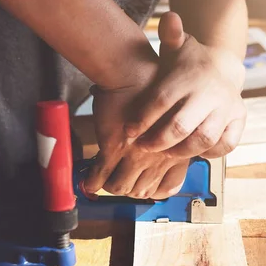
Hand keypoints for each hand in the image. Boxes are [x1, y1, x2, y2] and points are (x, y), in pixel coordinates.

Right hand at [82, 65, 190, 199]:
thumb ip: (171, 135)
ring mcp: (136, 156)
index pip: (169, 187)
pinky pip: (101, 175)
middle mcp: (158, 159)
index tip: (149, 188)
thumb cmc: (155, 88)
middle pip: (142, 191)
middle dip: (130, 189)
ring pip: (120, 186)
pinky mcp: (114, 149)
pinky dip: (93, 182)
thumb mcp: (175, 116)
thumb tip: (163, 145)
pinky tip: (90, 183)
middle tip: (122, 180)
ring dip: (111, 186)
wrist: (136, 74)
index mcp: (175, 152)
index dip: (156, 190)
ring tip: (106, 179)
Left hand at [126, 12, 246, 158]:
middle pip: (181, 125)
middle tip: (143, 148)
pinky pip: (227, 144)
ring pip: (204, 138)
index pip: (162, 100)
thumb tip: (170, 18)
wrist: (224, 67)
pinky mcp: (239, 121)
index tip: (129, 131)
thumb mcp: (177, 48)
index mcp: (190, 77)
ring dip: (181, 151)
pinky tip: (191, 152)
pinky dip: (210, 153)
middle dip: (158, 140)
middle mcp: (211, 93)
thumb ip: (170, 36)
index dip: (143, 119)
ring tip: (164, 154)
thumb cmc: (190, 64)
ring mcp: (227, 108)